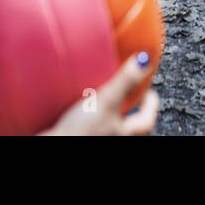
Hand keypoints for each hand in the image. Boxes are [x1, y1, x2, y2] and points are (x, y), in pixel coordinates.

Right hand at [40, 53, 159, 135]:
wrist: (53, 144)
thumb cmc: (80, 133)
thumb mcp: (106, 101)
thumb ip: (125, 81)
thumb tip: (144, 60)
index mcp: (125, 133)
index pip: (146, 120)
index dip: (151, 105)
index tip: (150, 92)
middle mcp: (113, 137)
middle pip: (129, 124)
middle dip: (129, 108)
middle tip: (127, 93)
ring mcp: (96, 136)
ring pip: (108, 125)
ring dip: (107, 112)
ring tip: (101, 97)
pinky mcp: (79, 135)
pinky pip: (90, 126)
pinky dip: (88, 116)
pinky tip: (77, 108)